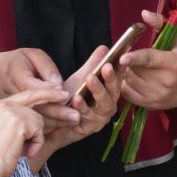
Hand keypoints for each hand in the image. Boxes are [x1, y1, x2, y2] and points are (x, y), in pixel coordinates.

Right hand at [0, 48, 79, 129]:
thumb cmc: (15, 62)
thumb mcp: (31, 55)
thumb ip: (46, 66)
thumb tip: (58, 84)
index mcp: (15, 76)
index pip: (35, 88)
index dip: (52, 93)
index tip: (66, 95)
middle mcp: (11, 95)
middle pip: (36, 107)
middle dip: (57, 113)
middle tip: (76, 116)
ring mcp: (9, 109)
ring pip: (32, 119)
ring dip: (53, 123)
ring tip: (71, 123)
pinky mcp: (10, 117)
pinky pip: (28, 123)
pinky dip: (43, 126)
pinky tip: (58, 127)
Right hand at [0, 86, 68, 176]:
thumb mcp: (4, 131)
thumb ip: (18, 119)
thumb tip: (39, 117)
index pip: (26, 94)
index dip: (43, 92)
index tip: (57, 90)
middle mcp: (4, 104)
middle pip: (36, 99)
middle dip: (53, 97)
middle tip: (65, 95)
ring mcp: (12, 112)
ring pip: (39, 120)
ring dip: (36, 138)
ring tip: (22, 149)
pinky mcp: (20, 122)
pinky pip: (39, 132)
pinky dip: (36, 145)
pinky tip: (24, 152)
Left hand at [24, 47, 121, 171]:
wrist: (54, 124)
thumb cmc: (71, 100)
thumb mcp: (81, 78)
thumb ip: (93, 64)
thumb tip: (104, 48)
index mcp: (109, 92)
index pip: (118, 77)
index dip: (121, 67)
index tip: (122, 56)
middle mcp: (109, 104)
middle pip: (113, 90)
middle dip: (110, 78)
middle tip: (106, 66)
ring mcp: (100, 117)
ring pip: (103, 104)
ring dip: (97, 90)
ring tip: (90, 78)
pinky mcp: (89, 128)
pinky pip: (87, 116)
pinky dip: (82, 106)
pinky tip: (77, 98)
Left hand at [117, 10, 176, 110]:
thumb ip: (161, 24)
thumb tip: (144, 13)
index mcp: (174, 63)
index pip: (151, 59)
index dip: (135, 58)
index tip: (122, 57)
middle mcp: (167, 82)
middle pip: (136, 70)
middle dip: (129, 62)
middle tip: (129, 57)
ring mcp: (158, 96)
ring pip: (129, 82)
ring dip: (125, 73)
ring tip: (132, 67)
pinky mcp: (151, 106)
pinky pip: (127, 94)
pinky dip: (125, 84)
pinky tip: (132, 78)